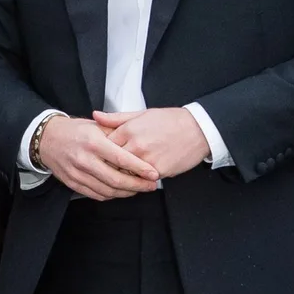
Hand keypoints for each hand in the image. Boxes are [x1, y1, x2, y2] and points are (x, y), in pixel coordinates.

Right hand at [38, 115, 158, 200]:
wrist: (47, 139)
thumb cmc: (75, 130)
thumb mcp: (96, 125)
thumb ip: (117, 134)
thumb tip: (140, 143)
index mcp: (93, 142)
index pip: (121, 159)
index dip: (139, 168)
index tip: (154, 174)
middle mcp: (84, 159)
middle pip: (116, 179)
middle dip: (137, 185)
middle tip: (151, 186)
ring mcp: (77, 173)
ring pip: (107, 190)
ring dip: (126, 192)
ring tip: (138, 189)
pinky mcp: (72, 183)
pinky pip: (96, 194)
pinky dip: (111, 195)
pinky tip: (120, 191)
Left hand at [92, 108, 209, 179]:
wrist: (198, 130)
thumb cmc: (170, 120)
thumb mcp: (141, 114)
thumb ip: (116, 118)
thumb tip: (96, 116)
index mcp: (128, 130)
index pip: (104, 145)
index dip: (102, 150)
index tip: (101, 153)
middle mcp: (135, 145)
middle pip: (112, 161)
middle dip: (109, 164)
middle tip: (108, 166)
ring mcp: (147, 160)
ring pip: (125, 173)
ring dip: (124, 173)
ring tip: (124, 171)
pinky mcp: (158, 171)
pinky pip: (142, 179)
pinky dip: (139, 179)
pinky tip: (140, 175)